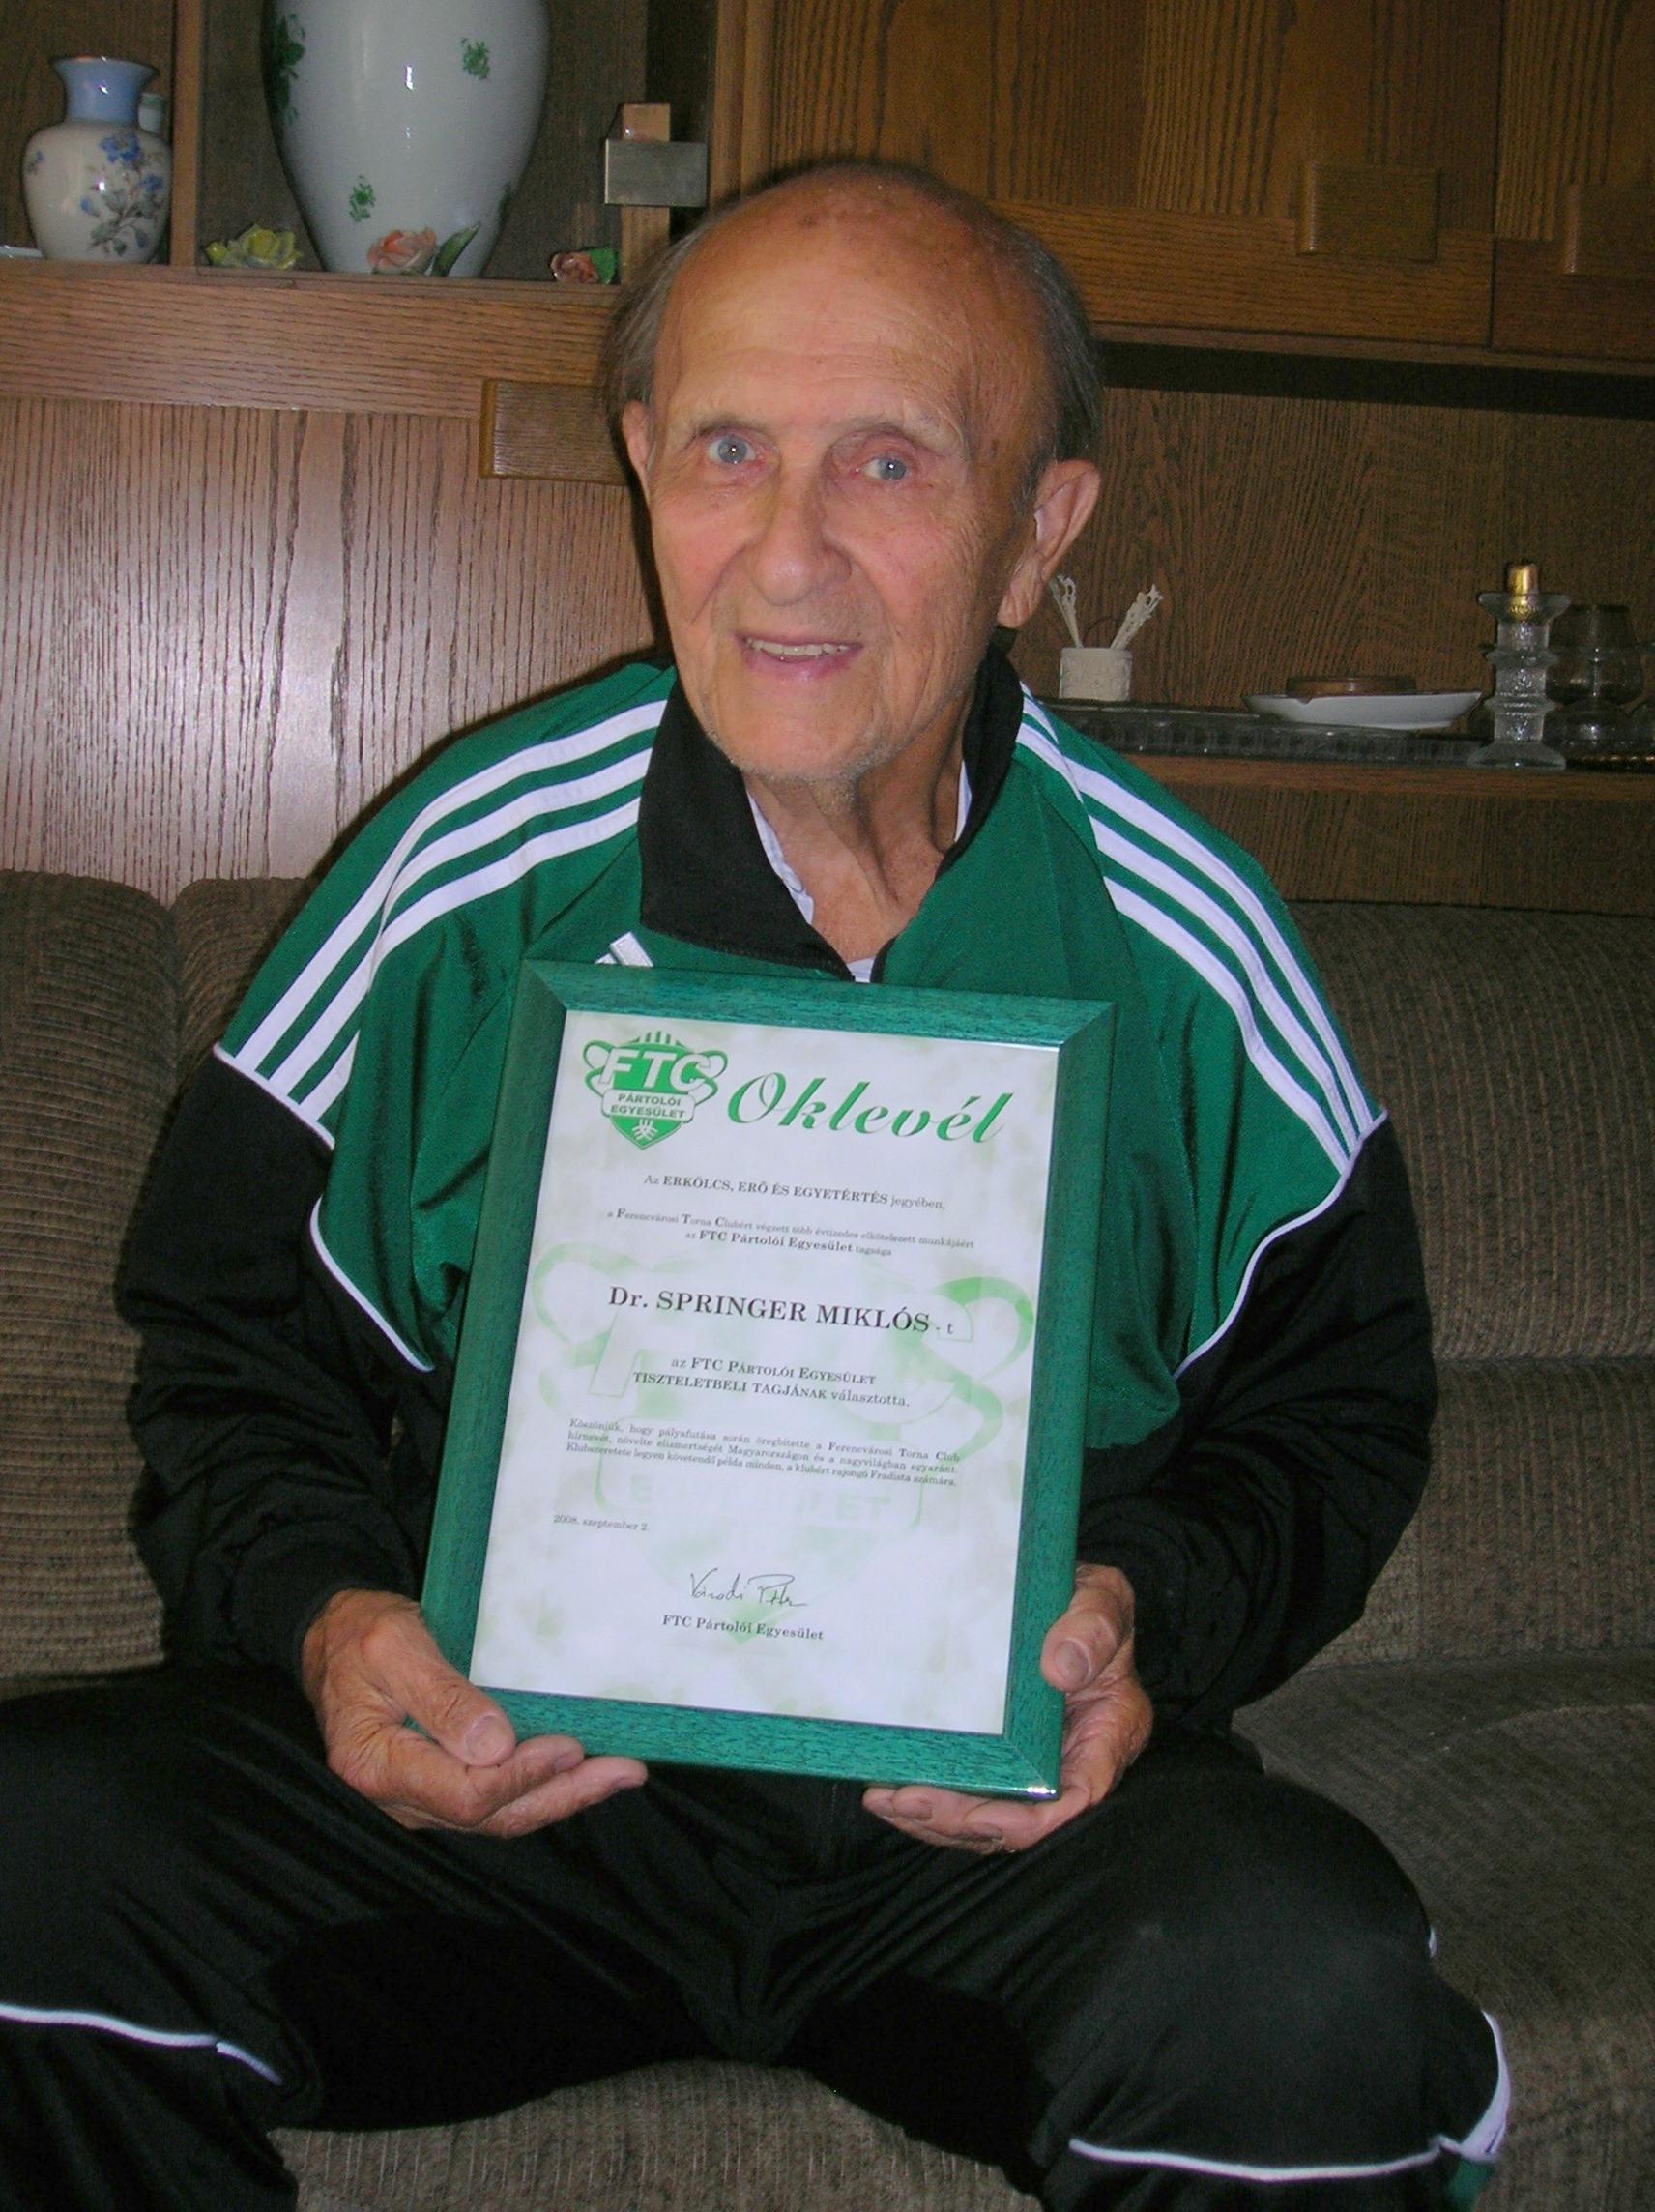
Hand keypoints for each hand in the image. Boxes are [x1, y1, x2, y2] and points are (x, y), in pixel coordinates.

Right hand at [300, 1589, 646, 1837]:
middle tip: (624, 1771)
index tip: (570, 1746)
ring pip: (499, 1815)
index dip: (522, 1775)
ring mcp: (419, 1796)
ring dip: (562, 1795)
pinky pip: (495, 1799)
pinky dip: (541, 1787)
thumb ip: (441, 1696)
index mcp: (376, 1766)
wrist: (335, 1636)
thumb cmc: (360, 1634)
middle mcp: (397, 1796)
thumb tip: (494, 1748)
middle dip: (562, 1794)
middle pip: (491, 1815)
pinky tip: (580, 1772)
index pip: (464, 1793)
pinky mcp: (438, 1784)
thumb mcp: (395, 1648)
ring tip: (620, 1774)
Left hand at [862, 1563, 1151, 1853]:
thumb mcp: (1103, 1601)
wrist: (1054, 1593)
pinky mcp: (997, 1758)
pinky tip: (885, 1784)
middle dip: (960, 1819)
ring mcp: (1030, 1765)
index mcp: (1109, 1733)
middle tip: (909, 1800)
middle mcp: (1070, 1762)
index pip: (1074, 1797)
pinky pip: (964, 1789)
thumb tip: (1062, 1668)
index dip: (1025, 1818)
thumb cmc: (1088, 1603)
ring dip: (933, 1816)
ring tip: (885, 1798)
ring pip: (983, 1813)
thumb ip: (1095, 1628)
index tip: (978, 1813)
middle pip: (1017, 1817)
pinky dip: (926, 1793)